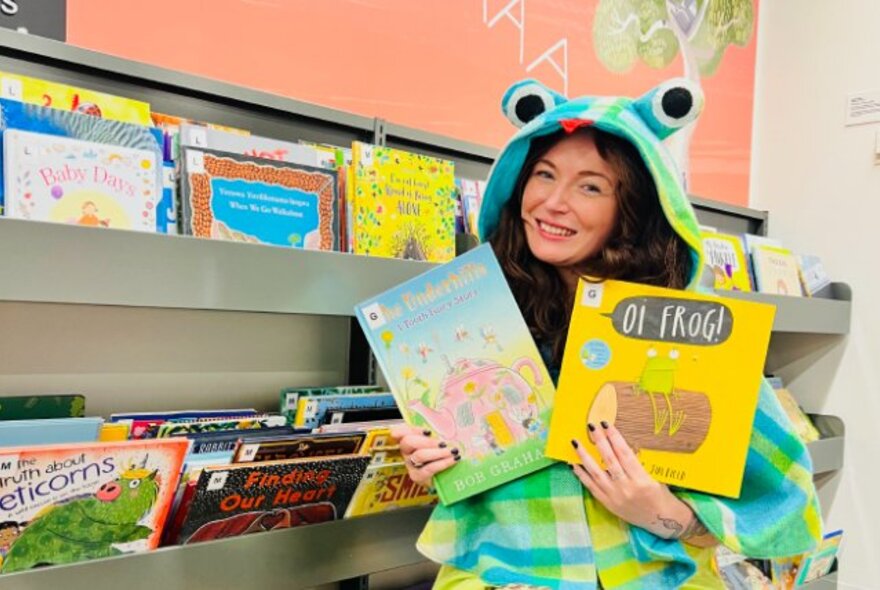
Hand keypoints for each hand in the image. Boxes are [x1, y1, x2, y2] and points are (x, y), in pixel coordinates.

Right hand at [390, 424, 459, 487]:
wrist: (445, 477)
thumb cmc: (442, 455)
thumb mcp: (439, 442)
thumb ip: (437, 434)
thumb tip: (444, 428)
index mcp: (409, 440)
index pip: (403, 431)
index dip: (412, 429)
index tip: (428, 431)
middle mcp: (406, 452)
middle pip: (408, 442)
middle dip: (427, 441)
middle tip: (443, 443)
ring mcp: (410, 465)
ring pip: (420, 455)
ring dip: (438, 452)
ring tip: (453, 451)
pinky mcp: (417, 476)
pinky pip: (430, 468)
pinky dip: (444, 462)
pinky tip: (454, 459)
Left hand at [570, 421, 708, 541]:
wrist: (661, 521)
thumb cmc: (660, 495)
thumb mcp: (653, 476)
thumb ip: (636, 464)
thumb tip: (618, 445)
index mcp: (641, 479)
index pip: (625, 454)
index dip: (615, 437)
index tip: (606, 424)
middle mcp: (626, 488)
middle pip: (609, 460)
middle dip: (599, 441)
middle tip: (591, 426)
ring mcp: (615, 496)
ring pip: (596, 473)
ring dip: (584, 456)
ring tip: (576, 442)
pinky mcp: (607, 504)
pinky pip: (591, 487)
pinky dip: (581, 475)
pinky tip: (573, 463)